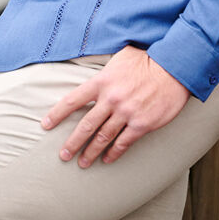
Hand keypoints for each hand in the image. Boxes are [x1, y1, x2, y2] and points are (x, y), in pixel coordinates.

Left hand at [40, 45, 189, 167]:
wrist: (172, 69)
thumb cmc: (146, 60)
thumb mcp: (121, 56)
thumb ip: (105, 68)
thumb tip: (95, 72)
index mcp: (102, 81)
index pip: (72, 101)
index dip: (57, 114)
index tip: (46, 125)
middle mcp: (110, 99)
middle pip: (85, 125)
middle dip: (72, 143)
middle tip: (63, 155)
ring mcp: (126, 113)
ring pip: (103, 138)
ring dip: (91, 152)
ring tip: (83, 163)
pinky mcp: (141, 124)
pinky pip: (123, 143)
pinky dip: (113, 153)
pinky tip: (107, 159)